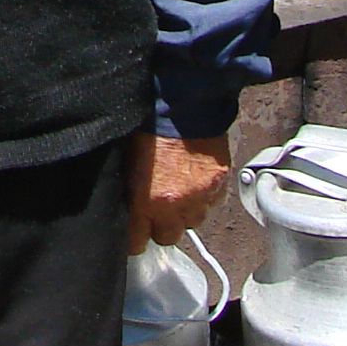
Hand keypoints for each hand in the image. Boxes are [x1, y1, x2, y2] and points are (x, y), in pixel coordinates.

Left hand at [128, 132, 231, 255]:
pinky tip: (194, 181)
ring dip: (183, 212)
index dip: (134, 238)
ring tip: (177, 191)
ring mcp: (200, 196)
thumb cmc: (149, 125)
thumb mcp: (127, 160)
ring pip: (192, 222)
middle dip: (160, 226)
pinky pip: (211, 204)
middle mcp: (175, 206)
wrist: (185, 103)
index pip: (137, 242)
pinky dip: (203, 198)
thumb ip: (128, 188)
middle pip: (167, 237)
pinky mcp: (219, 184)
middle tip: (156, 208)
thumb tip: (127, 204)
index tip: (134, 231)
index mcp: (146, 200)